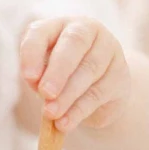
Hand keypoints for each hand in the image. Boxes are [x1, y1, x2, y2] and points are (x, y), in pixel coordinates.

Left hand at [18, 17, 129, 132]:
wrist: (97, 89)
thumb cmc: (61, 76)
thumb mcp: (43, 72)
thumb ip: (38, 75)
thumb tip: (39, 85)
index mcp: (59, 26)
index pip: (42, 32)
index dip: (33, 52)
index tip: (28, 76)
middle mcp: (87, 30)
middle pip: (74, 43)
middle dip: (58, 70)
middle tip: (45, 93)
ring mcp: (109, 50)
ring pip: (89, 69)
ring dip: (67, 94)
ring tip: (51, 113)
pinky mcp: (121, 75)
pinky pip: (99, 92)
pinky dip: (79, 110)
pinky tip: (65, 123)